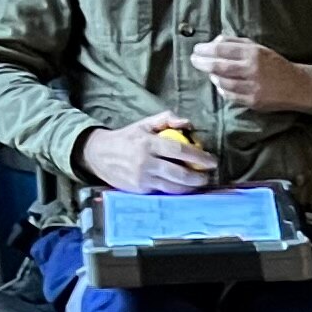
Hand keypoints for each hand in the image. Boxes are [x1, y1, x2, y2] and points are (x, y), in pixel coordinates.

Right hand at [81, 117, 216, 193]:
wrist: (99, 154)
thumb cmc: (128, 138)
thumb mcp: (145, 124)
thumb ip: (167, 119)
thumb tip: (188, 123)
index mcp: (148, 143)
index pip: (179, 151)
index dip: (199, 157)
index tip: (212, 161)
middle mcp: (145, 162)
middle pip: (179, 173)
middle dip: (198, 177)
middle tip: (209, 176)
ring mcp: (142, 178)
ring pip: (173, 187)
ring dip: (191, 187)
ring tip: (200, 182)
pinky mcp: (140, 190)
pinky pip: (163, 192)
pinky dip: (177, 191)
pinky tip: (185, 187)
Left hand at [197, 36, 311, 113]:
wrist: (297, 86)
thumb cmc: (275, 64)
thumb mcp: (258, 48)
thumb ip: (236, 43)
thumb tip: (215, 41)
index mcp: (253, 53)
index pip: (221, 49)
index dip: (205, 49)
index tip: (197, 49)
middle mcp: (252, 69)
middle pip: (218, 65)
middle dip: (202, 62)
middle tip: (194, 60)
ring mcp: (252, 87)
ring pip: (222, 82)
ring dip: (212, 77)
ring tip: (208, 72)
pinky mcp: (253, 101)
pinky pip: (230, 96)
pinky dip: (222, 89)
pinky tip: (220, 85)